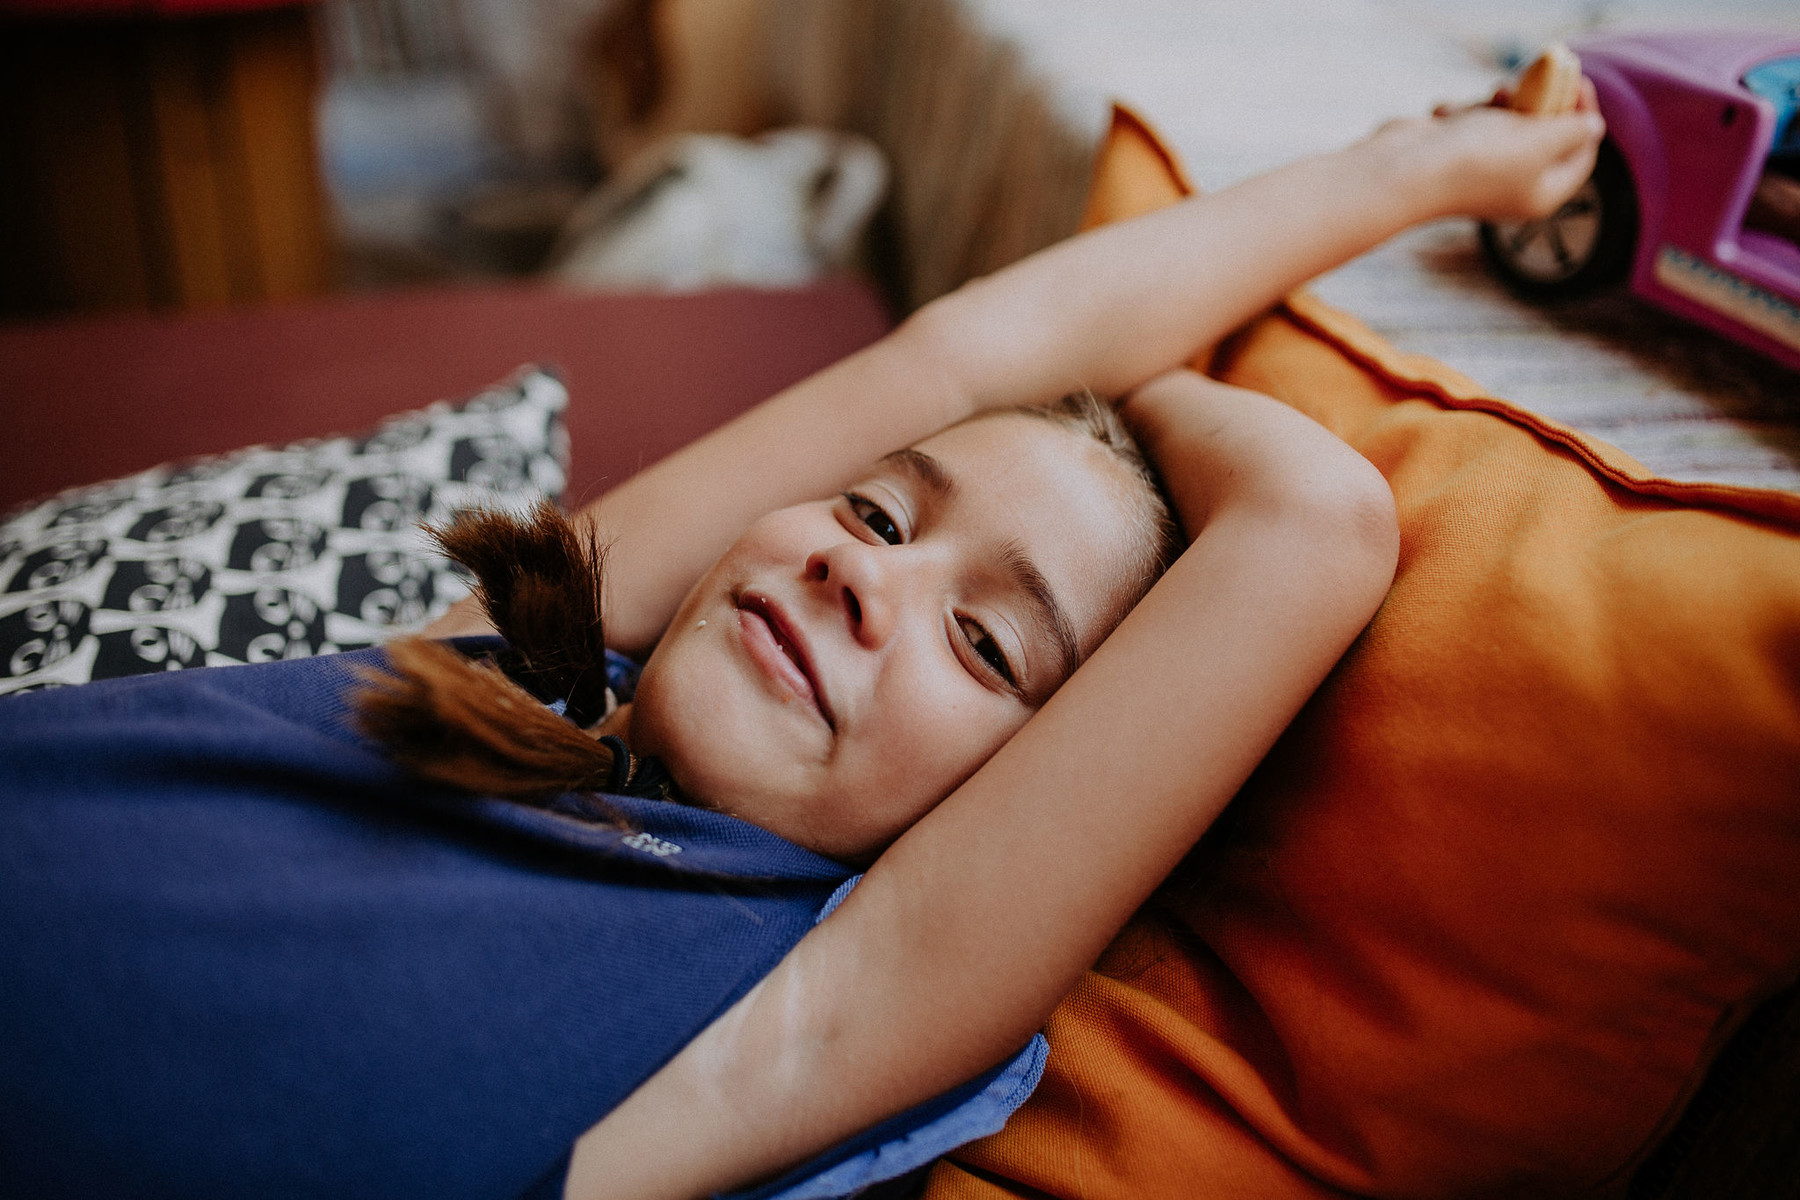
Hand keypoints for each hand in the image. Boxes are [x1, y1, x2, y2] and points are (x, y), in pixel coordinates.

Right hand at [1370, 79, 1604, 222]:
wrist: (1405, 169)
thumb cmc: (1477, 159)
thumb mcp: (1542, 141)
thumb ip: (1574, 131)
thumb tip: (1592, 127)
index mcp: (1541, 195)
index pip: (1582, 154)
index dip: (1585, 115)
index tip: (1578, 83)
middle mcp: (1513, 187)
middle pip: (1545, 138)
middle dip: (1541, 104)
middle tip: (1540, 76)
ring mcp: (1480, 172)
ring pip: (1506, 126)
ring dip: (1502, 103)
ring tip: (1494, 93)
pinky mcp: (1451, 156)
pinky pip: (1470, 126)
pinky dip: (1463, 113)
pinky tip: (1446, 115)